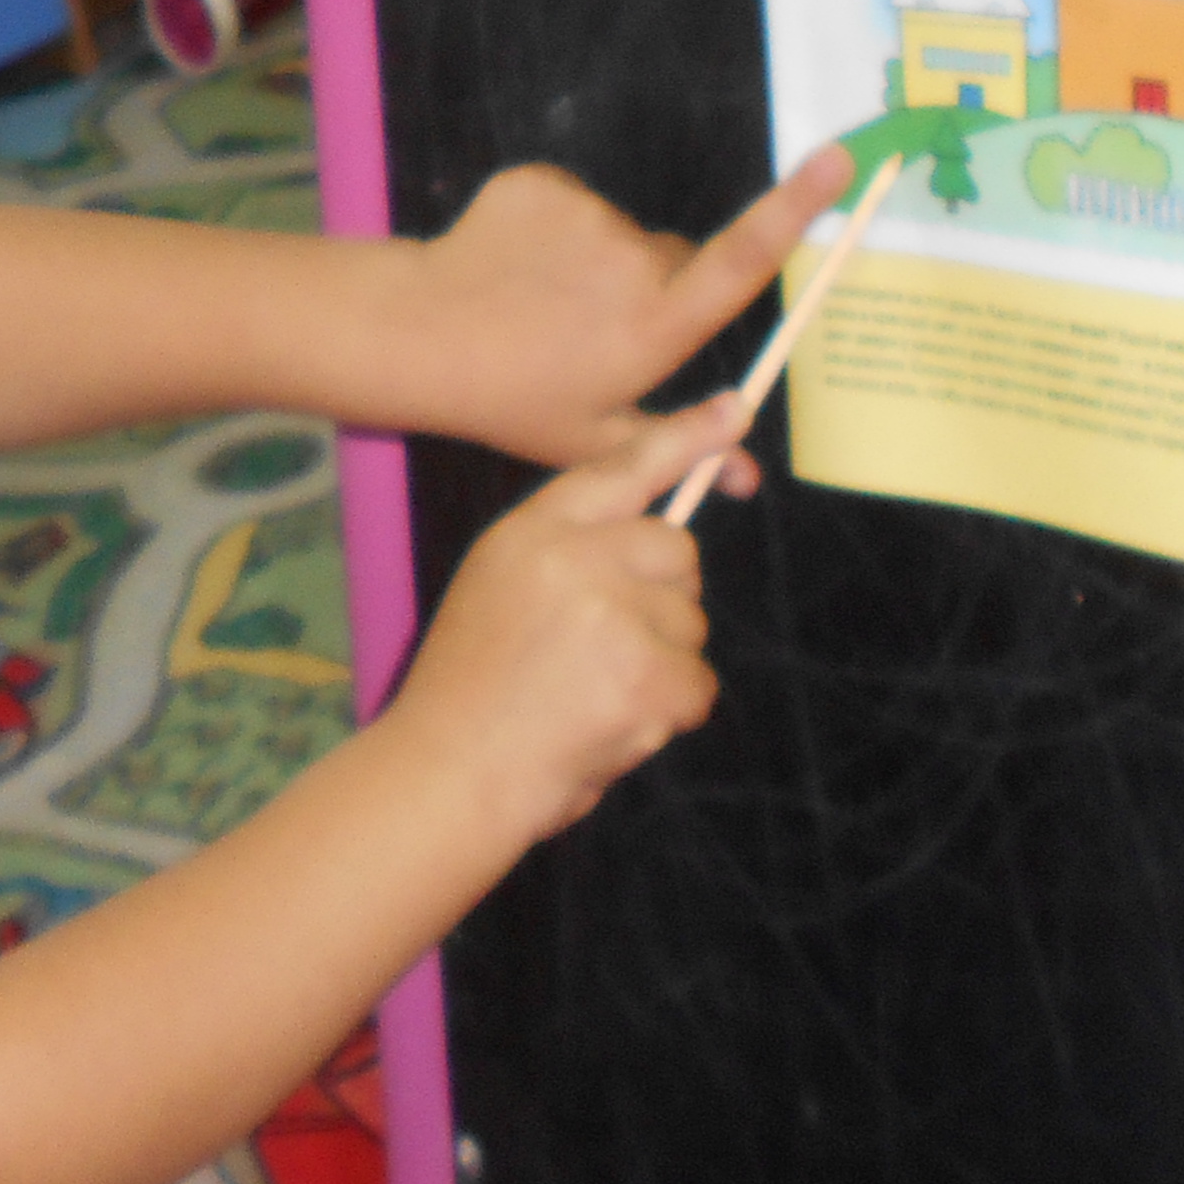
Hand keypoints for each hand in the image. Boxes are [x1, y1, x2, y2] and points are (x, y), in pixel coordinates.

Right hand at [394, 406, 729, 840]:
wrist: (450, 772)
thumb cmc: (472, 693)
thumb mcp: (498, 589)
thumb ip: (567, 555)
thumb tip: (660, 545)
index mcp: (529, 532)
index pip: (619, 469)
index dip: (683, 440)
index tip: (733, 411)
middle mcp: (571, 556)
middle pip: (677, 551)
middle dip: (663, 601)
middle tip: (606, 652)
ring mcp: (610, 612)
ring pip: (690, 623)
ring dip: (661, 667)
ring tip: (592, 698)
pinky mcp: (644, 671)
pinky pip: (698, 684)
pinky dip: (669, 714)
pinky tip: (614, 726)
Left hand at [402, 148, 854, 470]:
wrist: (419, 335)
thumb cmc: (514, 399)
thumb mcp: (599, 440)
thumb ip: (682, 446)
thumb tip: (748, 478)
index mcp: (657, 324)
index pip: (744, 260)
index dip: (798, 208)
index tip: (840, 161)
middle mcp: (634, 261)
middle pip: (676, 258)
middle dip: (655, 287)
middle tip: (595, 330)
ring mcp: (587, 214)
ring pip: (621, 233)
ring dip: (598, 262)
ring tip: (542, 305)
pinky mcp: (544, 183)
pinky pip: (574, 204)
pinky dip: (553, 230)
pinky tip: (515, 268)